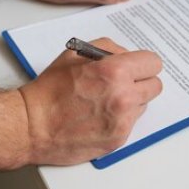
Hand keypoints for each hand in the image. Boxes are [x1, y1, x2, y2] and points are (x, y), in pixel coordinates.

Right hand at [18, 38, 162, 164]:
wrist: (33, 125)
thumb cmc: (51, 89)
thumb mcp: (76, 54)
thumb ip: (109, 49)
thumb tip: (128, 55)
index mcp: (115, 71)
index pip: (153, 63)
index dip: (142, 63)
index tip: (135, 66)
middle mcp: (123, 96)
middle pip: (155, 85)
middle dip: (141, 81)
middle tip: (123, 83)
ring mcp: (123, 120)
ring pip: (144, 104)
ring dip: (132, 101)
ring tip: (106, 100)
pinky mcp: (119, 138)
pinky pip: (132, 123)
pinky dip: (121, 118)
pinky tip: (101, 115)